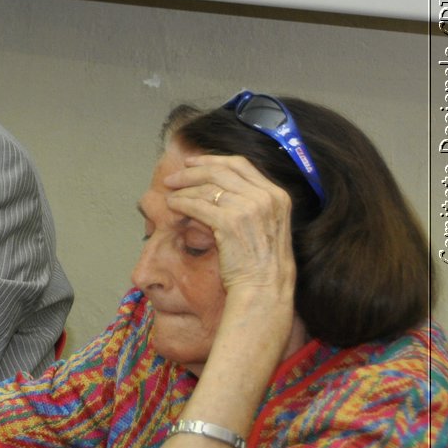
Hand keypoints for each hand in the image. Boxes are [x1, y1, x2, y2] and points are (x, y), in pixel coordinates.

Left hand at [163, 154, 296, 300]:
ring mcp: (249, 208)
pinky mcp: (231, 223)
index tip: (192, 162)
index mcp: (277, 194)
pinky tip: (172, 206)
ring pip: (206, 188)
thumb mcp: (265, 223)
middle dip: (192, 172)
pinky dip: (181, 203)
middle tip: (173, 178)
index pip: (241, 164)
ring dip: (183, 189)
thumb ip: (249, 201)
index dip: (212, 160)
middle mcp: (266, 196)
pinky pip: (198, 205)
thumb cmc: (261, 261)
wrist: (265, 288)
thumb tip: (215, 184)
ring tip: (170, 195)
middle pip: (220, 171)